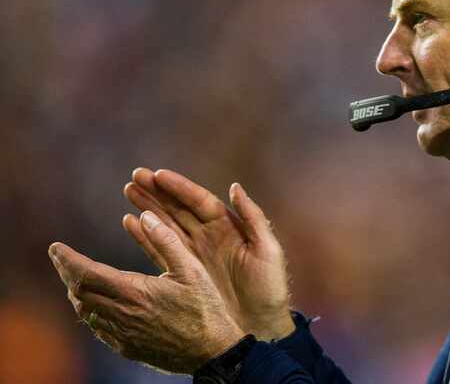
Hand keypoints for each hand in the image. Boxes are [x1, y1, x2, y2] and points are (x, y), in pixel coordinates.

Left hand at [48, 212, 244, 373]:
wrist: (212, 351)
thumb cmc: (205, 308)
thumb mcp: (192, 268)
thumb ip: (166, 240)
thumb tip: (145, 216)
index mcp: (134, 292)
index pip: (86, 273)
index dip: (67, 259)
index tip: (55, 247)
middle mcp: (122, 314)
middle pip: (79, 292)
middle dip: (66, 272)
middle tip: (60, 257)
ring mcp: (122, 334)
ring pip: (85, 311)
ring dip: (76, 292)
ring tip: (75, 277)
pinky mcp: (127, 347)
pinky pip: (98, 328)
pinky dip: (90, 311)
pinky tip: (97, 304)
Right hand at [122, 169, 295, 341]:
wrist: (260, 326)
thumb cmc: (269, 288)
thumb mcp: (267, 250)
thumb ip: (253, 218)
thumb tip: (235, 187)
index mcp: (228, 226)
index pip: (199, 200)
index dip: (179, 187)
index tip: (158, 174)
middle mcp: (208, 236)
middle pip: (178, 208)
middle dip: (157, 192)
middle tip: (135, 176)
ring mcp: (194, 254)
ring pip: (166, 224)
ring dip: (147, 207)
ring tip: (128, 190)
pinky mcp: (184, 272)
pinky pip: (160, 249)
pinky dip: (144, 235)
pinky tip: (129, 221)